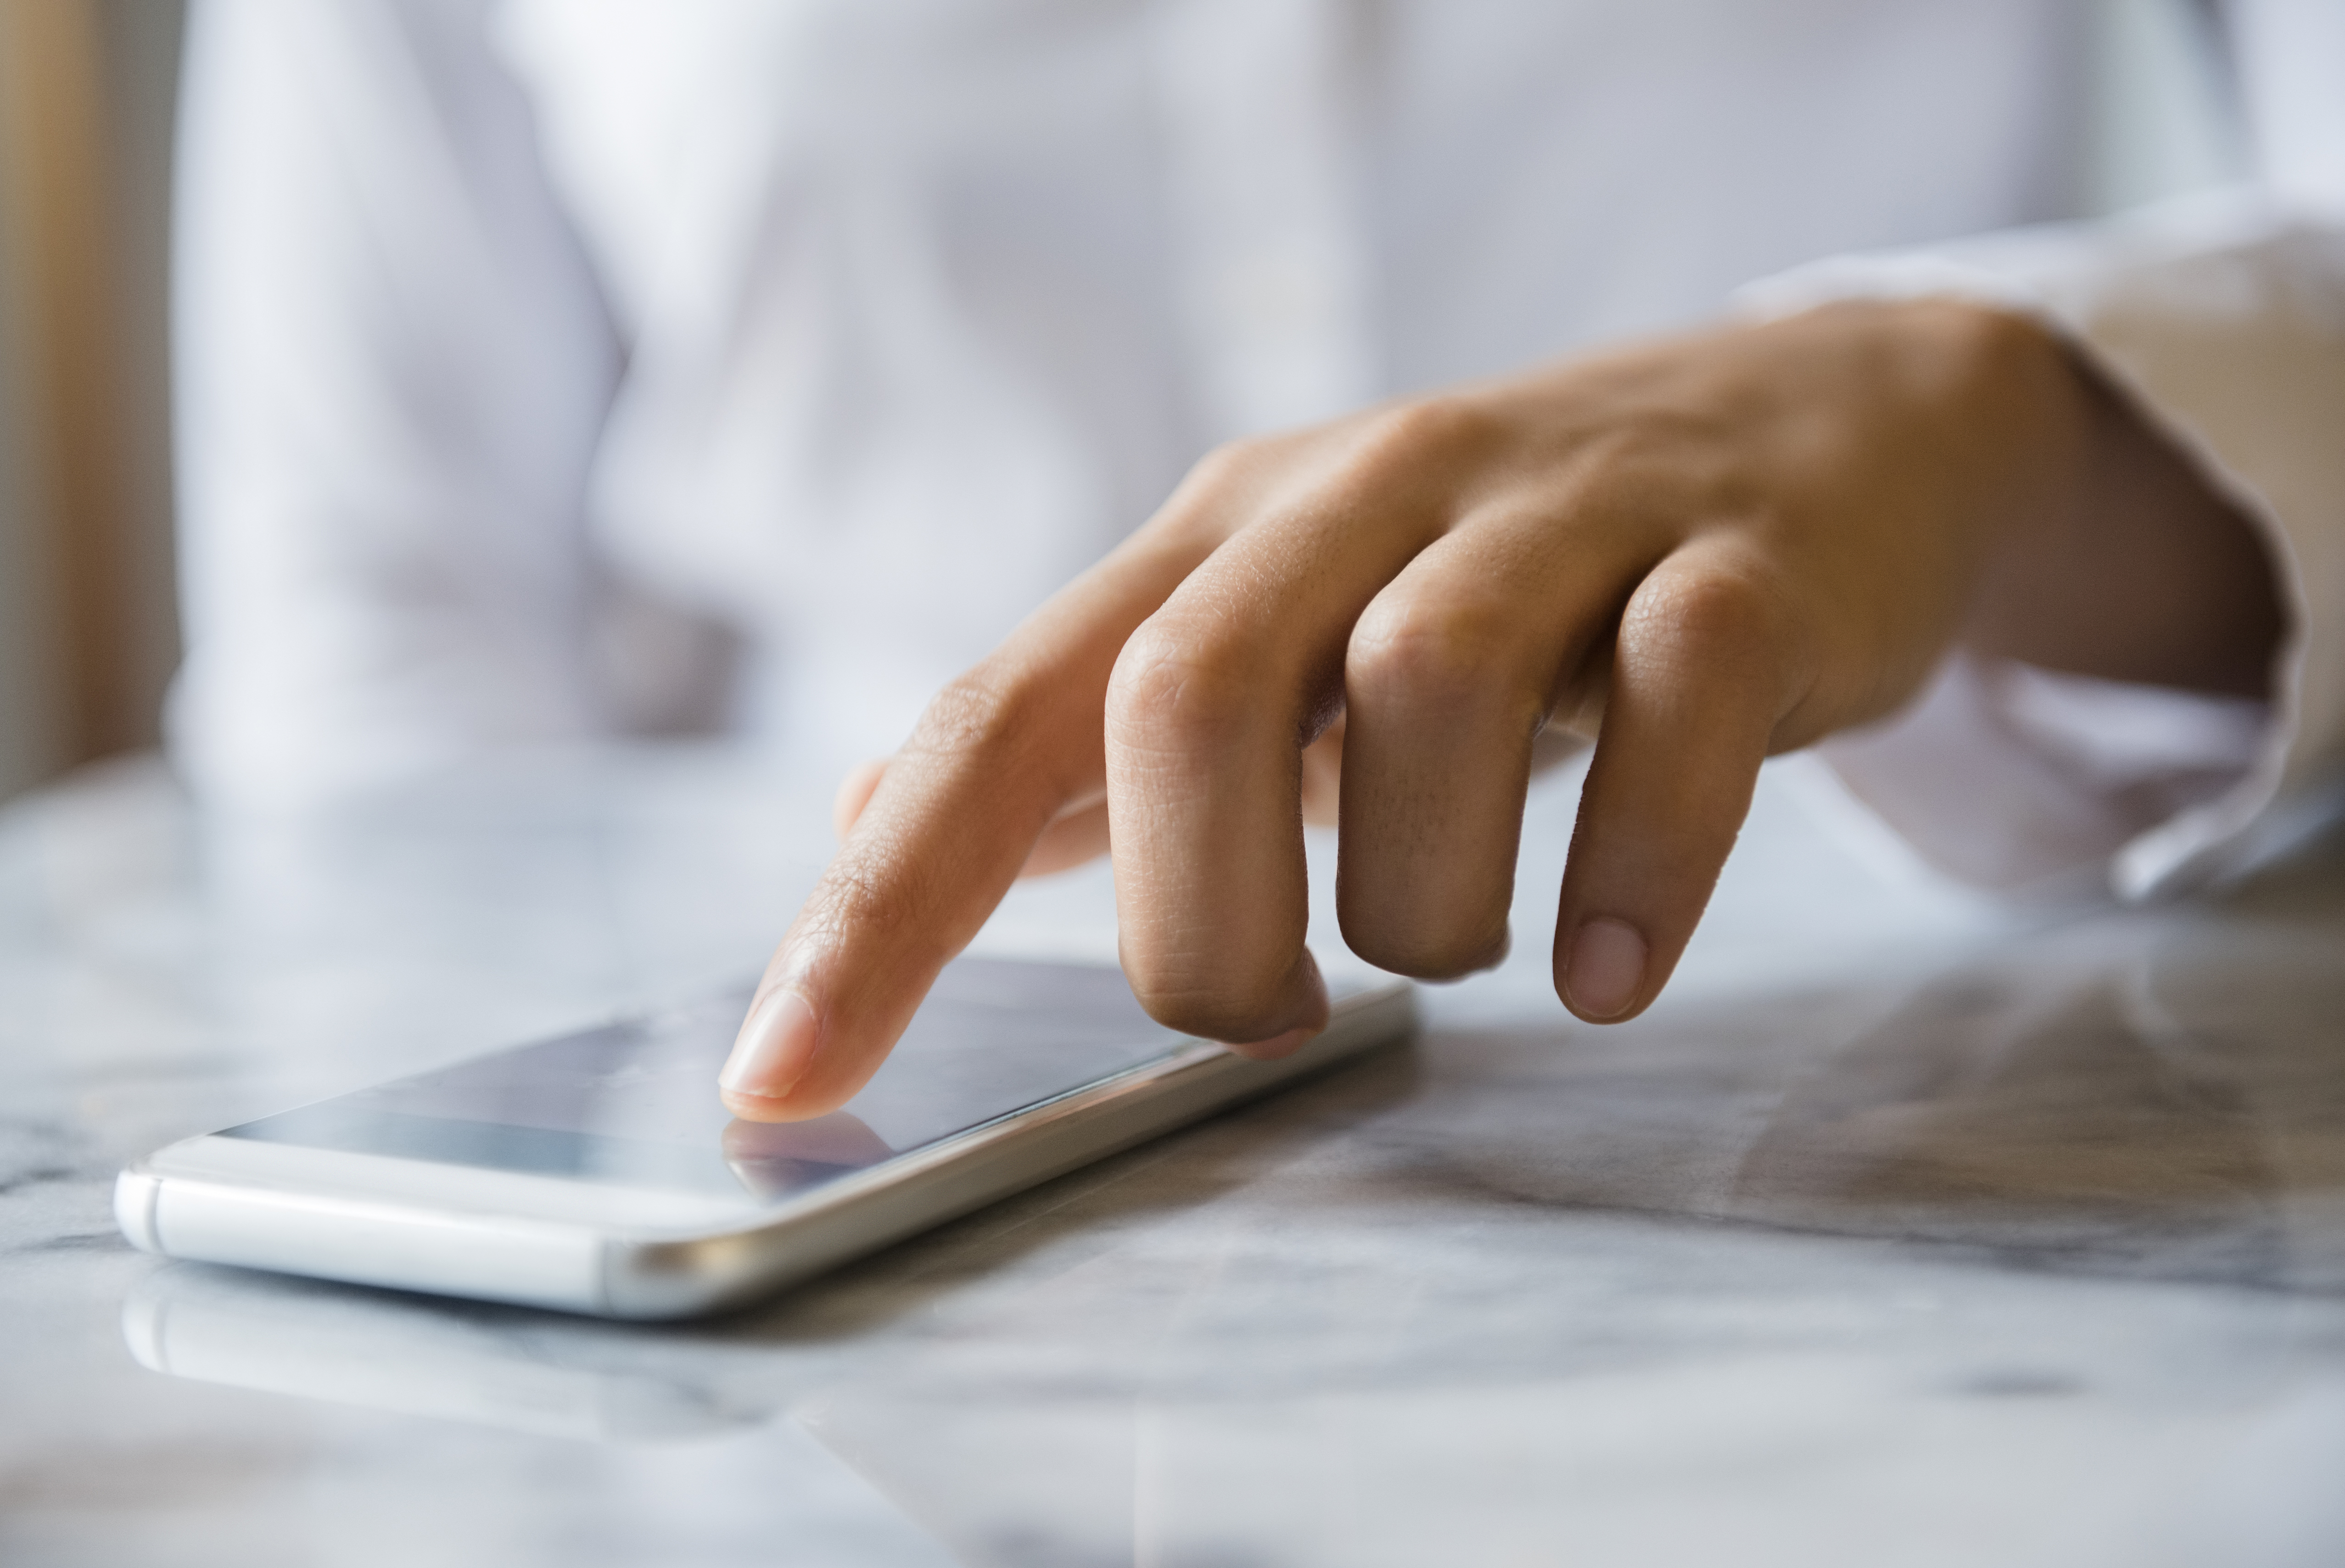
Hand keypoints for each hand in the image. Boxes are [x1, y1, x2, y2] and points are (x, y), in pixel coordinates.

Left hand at [720, 299, 2279, 1120]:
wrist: (1812, 423)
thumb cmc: (1504, 568)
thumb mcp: (1279, 618)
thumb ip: (1087, 728)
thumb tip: (868, 819)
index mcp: (1223, 537)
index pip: (1001, 712)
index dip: (875, 904)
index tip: (779, 1081)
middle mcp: (1362, 498)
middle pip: (1192, 691)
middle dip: (1199, 919)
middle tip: (1271, 1014)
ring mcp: (1562, 517)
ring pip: (1432, 687)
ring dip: (1420, 897)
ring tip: (1460, 953)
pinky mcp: (1741, 562)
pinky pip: (1678, 700)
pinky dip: (1635, 869)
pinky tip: (1609, 968)